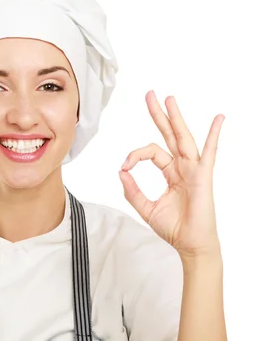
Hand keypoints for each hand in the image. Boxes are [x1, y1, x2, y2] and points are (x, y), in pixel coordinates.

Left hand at [118, 90, 224, 257]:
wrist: (189, 245)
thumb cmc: (173, 228)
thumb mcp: (145, 207)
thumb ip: (132, 191)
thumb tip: (120, 172)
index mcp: (170, 173)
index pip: (151, 152)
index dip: (135, 155)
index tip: (124, 166)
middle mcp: (182, 167)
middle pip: (169, 135)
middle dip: (159, 115)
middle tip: (150, 95)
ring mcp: (193, 170)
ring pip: (183, 138)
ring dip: (176, 118)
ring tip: (168, 99)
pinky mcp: (203, 177)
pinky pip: (209, 153)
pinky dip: (214, 135)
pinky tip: (218, 119)